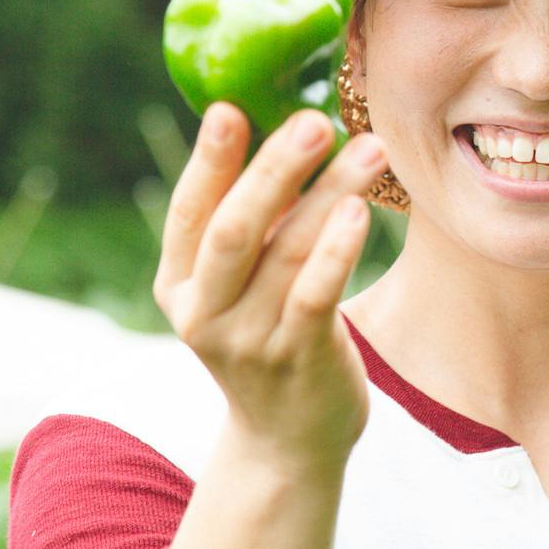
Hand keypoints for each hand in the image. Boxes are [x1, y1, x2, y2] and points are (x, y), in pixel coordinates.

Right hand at [153, 101, 385, 473]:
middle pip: (231, 228)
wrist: (290, 440)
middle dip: (272, 169)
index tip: (230, 107)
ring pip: (285, 254)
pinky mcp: (299, 360)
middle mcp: (203, 314)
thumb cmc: (273, 334)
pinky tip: (359, 210)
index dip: (209, 160)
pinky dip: (336, 251)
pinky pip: (316, 297)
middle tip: (313, 119)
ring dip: (329, 194)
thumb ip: (253, 221)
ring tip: (368, 148)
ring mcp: (249, 342)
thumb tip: (286, 125)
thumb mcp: (243, 284)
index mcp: (179, 285)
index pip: (188, 212)